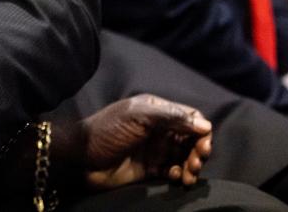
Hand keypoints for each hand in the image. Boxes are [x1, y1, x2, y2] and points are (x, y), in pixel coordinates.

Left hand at [69, 94, 212, 189]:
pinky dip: (180, 175)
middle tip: (195, 163)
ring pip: (185, 156)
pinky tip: (175, 177)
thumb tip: (205, 125)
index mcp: (156, 111)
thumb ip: (171, 117)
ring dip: (192, 166)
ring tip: (188, 175)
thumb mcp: (138, 117)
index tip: (203, 147)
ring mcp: (154, 149)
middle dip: (199, 152)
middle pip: (191, 139)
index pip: (190, 118)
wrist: (82, 158)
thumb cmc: (107, 131)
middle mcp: (158, 129)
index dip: (201, 132)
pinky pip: (173, 171)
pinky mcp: (149, 168)